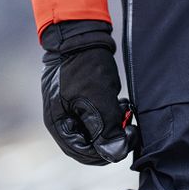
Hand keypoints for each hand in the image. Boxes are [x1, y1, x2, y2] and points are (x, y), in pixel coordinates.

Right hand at [41, 20, 138, 164]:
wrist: (81, 35)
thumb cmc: (86, 67)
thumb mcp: (99, 101)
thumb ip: (106, 130)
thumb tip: (115, 154)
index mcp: (59, 123)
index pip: (83, 153)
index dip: (106, 153)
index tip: (127, 142)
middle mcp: (62, 119)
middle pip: (90, 143)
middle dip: (112, 137)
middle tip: (129, 127)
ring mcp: (70, 107)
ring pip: (96, 129)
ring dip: (113, 125)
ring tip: (126, 111)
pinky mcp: (81, 97)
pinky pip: (98, 115)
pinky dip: (111, 113)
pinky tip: (122, 103)